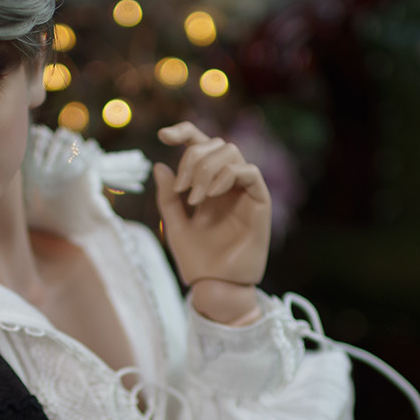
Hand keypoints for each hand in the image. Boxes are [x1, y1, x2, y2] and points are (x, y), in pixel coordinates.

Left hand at [153, 122, 271, 306]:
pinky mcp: (260, 203)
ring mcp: (244, 192)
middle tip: (182, 189)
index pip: (200, 145)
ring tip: (194, 198)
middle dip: (193, 159)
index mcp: (207, 184)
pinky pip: (249, 172)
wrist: (214, 287)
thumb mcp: (174, 225)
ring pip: (231, 152)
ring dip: (207, 168)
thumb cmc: (197, 261)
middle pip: (215, 144)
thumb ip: (168, 197)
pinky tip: (211, 194)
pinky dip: (227, 175)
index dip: (184, 133)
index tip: (163, 136)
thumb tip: (160, 165)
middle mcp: (227, 184)